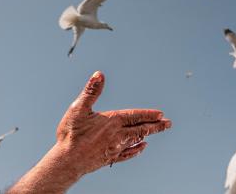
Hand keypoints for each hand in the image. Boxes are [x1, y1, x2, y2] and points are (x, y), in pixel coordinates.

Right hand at [56, 71, 171, 175]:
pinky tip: (142, 147)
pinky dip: (137, 150)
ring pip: (136, 140)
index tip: (161, 114)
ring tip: (157, 131)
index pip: (135, 116)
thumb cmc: (71, 134)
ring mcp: (115, 148)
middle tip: (168, 124)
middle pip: (141, 129)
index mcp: (112, 121)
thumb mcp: (79, 108)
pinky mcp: (110, 158)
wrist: (67, 161)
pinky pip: (128, 154)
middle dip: (156, 126)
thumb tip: (99, 74)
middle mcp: (117, 135)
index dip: (149, 114)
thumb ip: (91, 91)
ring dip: (148, 135)